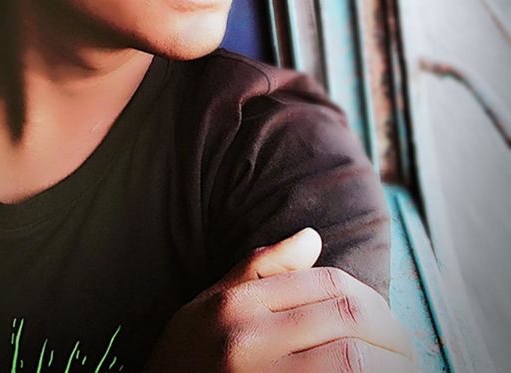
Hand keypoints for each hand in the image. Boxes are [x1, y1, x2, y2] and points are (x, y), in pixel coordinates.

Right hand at [143, 228, 416, 371]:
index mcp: (238, 305)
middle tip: (408, 351)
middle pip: (345, 320)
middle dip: (391, 334)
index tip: (390, 323)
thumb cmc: (187, 354)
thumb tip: (313, 236)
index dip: (373, 302)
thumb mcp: (213, 302)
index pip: (329, 286)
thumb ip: (261, 269)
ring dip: (388, 365)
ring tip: (403, 369)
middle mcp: (245, 340)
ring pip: (349, 364)